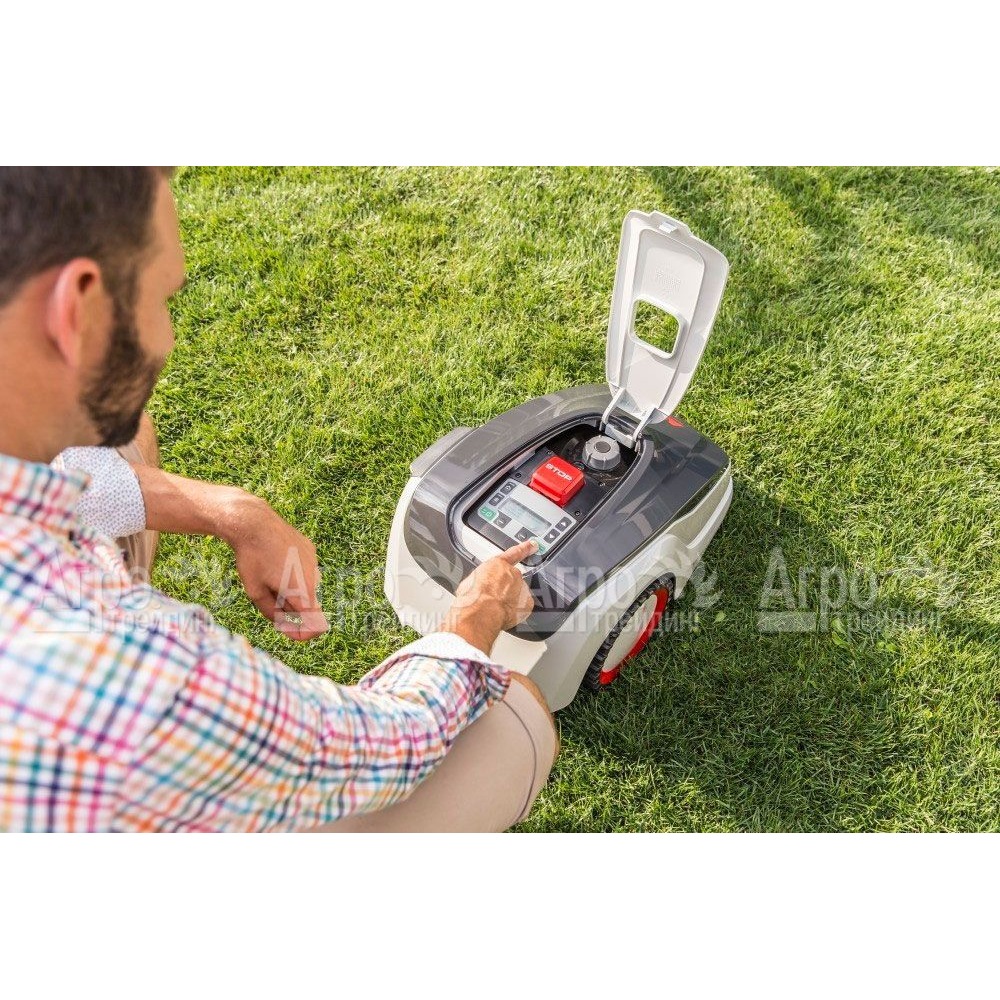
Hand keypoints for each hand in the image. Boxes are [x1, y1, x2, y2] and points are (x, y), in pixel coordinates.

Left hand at [220, 493, 328, 640]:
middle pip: (306, 605)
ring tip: (267, 571)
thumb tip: (282, 621)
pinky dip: (291, 571)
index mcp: (302, 592)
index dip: (302, 635)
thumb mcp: (255, 592)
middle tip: (265, 592)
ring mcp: (314, 561)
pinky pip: (303, 568)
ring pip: (304, 586)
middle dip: (288, 606)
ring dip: (289, 587)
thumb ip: (271, 612)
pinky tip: (274, 556)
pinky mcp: (310, 549)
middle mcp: (315, 577)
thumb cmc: (251, 558)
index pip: (317, 627)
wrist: (254, 522)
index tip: (285, 629)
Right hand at [441, 538, 536, 654]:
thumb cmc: (473, 597)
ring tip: (495, 609)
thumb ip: (482, 579)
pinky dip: (516, 611)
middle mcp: (513, 574)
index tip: (533, 545)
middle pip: (513, 580)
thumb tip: (480, 586)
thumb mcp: (470, 581)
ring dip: (510, 600)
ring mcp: (522, 588)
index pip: (515, 553)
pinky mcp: (527, 604)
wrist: (481, 612)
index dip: (525, 548)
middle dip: (505, 589)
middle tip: (492, 599)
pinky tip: (505, 614)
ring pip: (518, 594)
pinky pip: (523, 607)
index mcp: (498, 565)